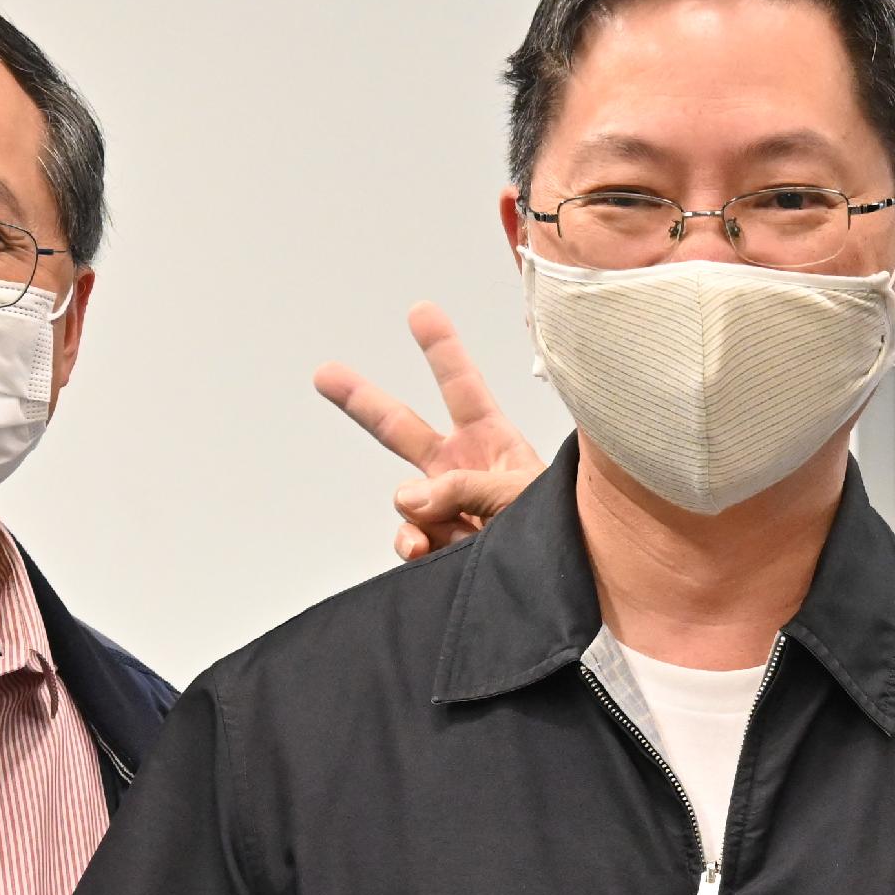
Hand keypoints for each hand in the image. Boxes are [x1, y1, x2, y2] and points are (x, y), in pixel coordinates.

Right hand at [313, 302, 545, 559]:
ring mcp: (446, 510)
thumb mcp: (522, 495)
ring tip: (457, 532)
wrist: (569, 584)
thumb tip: (407, 500)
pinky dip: (414, 547)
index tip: (420, 310)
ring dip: (419, 514)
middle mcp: (461, 470)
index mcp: (491, 441)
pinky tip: (429, 551)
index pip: (461, 385)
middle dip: (363, 401)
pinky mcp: (438, 545)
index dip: (441, 348)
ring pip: (405, 500)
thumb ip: (463, 488)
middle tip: (325, 373)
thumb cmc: (564, 529)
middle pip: (401, 428)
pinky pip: (410, 541)